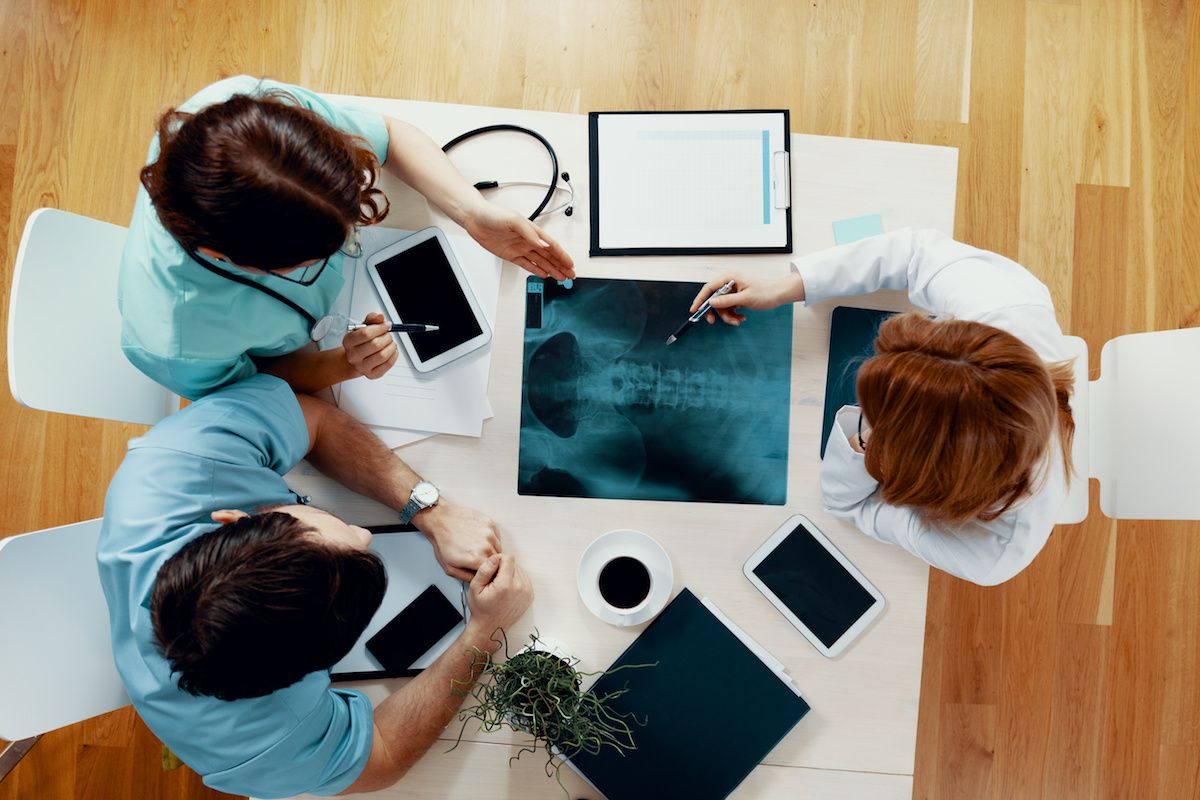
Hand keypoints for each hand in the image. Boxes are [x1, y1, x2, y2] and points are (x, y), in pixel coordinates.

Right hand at [343, 312, 397, 378]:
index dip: (380, 328)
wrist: (354, 358)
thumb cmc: (360, 342)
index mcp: (349, 341)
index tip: (386, 325)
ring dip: (391, 346)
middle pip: (375, 345)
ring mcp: (362, 367)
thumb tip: (380, 317)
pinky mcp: (372, 374)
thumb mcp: (362, 327)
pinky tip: (392, 350)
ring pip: (382, 355)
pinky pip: (387, 364)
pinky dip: (394, 355)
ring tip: (390, 342)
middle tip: (388, 335)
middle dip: (386, 337)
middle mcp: (353, 355)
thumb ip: (371, 319)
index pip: (366, 334)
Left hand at [415, 499, 500, 580]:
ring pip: (498, 547)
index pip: (493, 572)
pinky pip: (496, 535)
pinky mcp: (489, 523)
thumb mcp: (449, 568)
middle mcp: (486, 546)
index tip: (482, 571)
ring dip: (490, 549)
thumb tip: (478, 581)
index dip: (487, 573)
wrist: (439, 520)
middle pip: (496, 560)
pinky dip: (490, 538)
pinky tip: (478, 537)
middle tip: (476, 557)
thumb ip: (467, 578)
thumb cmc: (442, 542)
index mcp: (476, 559)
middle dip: (488, 562)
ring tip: (476, 546)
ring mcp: (489, 533)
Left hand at [463, 201, 574, 280]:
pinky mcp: (511, 255)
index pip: (551, 246)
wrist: (475, 219)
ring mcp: (520, 248)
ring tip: (561, 277)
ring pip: (541, 262)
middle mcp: (528, 240)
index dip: (562, 255)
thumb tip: (542, 244)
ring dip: (552, 269)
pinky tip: (544, 274)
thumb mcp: (513, 220)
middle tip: (570, 274)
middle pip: (549, 256)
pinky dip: (536, 270)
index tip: (570, 264)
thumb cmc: (493, 215)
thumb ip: (529, 233)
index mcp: (532, 231)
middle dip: (561, 265)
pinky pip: (527, 264)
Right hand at [466, 553, 533, 642]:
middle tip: (494, 580)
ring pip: (520, 570)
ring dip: (510, 574)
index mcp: (506, 585)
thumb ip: (485, 570)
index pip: (509, 558)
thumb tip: (495, 558)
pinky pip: (524, 578)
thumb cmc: (481, 610)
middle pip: (515, 564)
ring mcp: (527, 592)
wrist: (490, 627)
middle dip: (504, 568)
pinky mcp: (530, 596)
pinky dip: (516, 580)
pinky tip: (507, 589)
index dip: (498, 560)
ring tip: (500, 586)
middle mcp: (520, 588)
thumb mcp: (475, 588)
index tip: (492, 569)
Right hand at [689, 273, 804, 325]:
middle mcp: (730, 282)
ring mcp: (733, 289)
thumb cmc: (766, 292)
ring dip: (728, 316)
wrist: (779, 294)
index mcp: (730, 277)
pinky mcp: (737, 296)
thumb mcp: (745, 299)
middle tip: (714, 322)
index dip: (700, 299)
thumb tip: (711, 303)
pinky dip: (733, 315)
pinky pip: (729, 307)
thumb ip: (727, 301)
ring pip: (722, 306)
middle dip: (717, 312)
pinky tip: (741, 318)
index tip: (694, 310)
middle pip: (714, 299)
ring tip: (738, 321)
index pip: (709, 288)